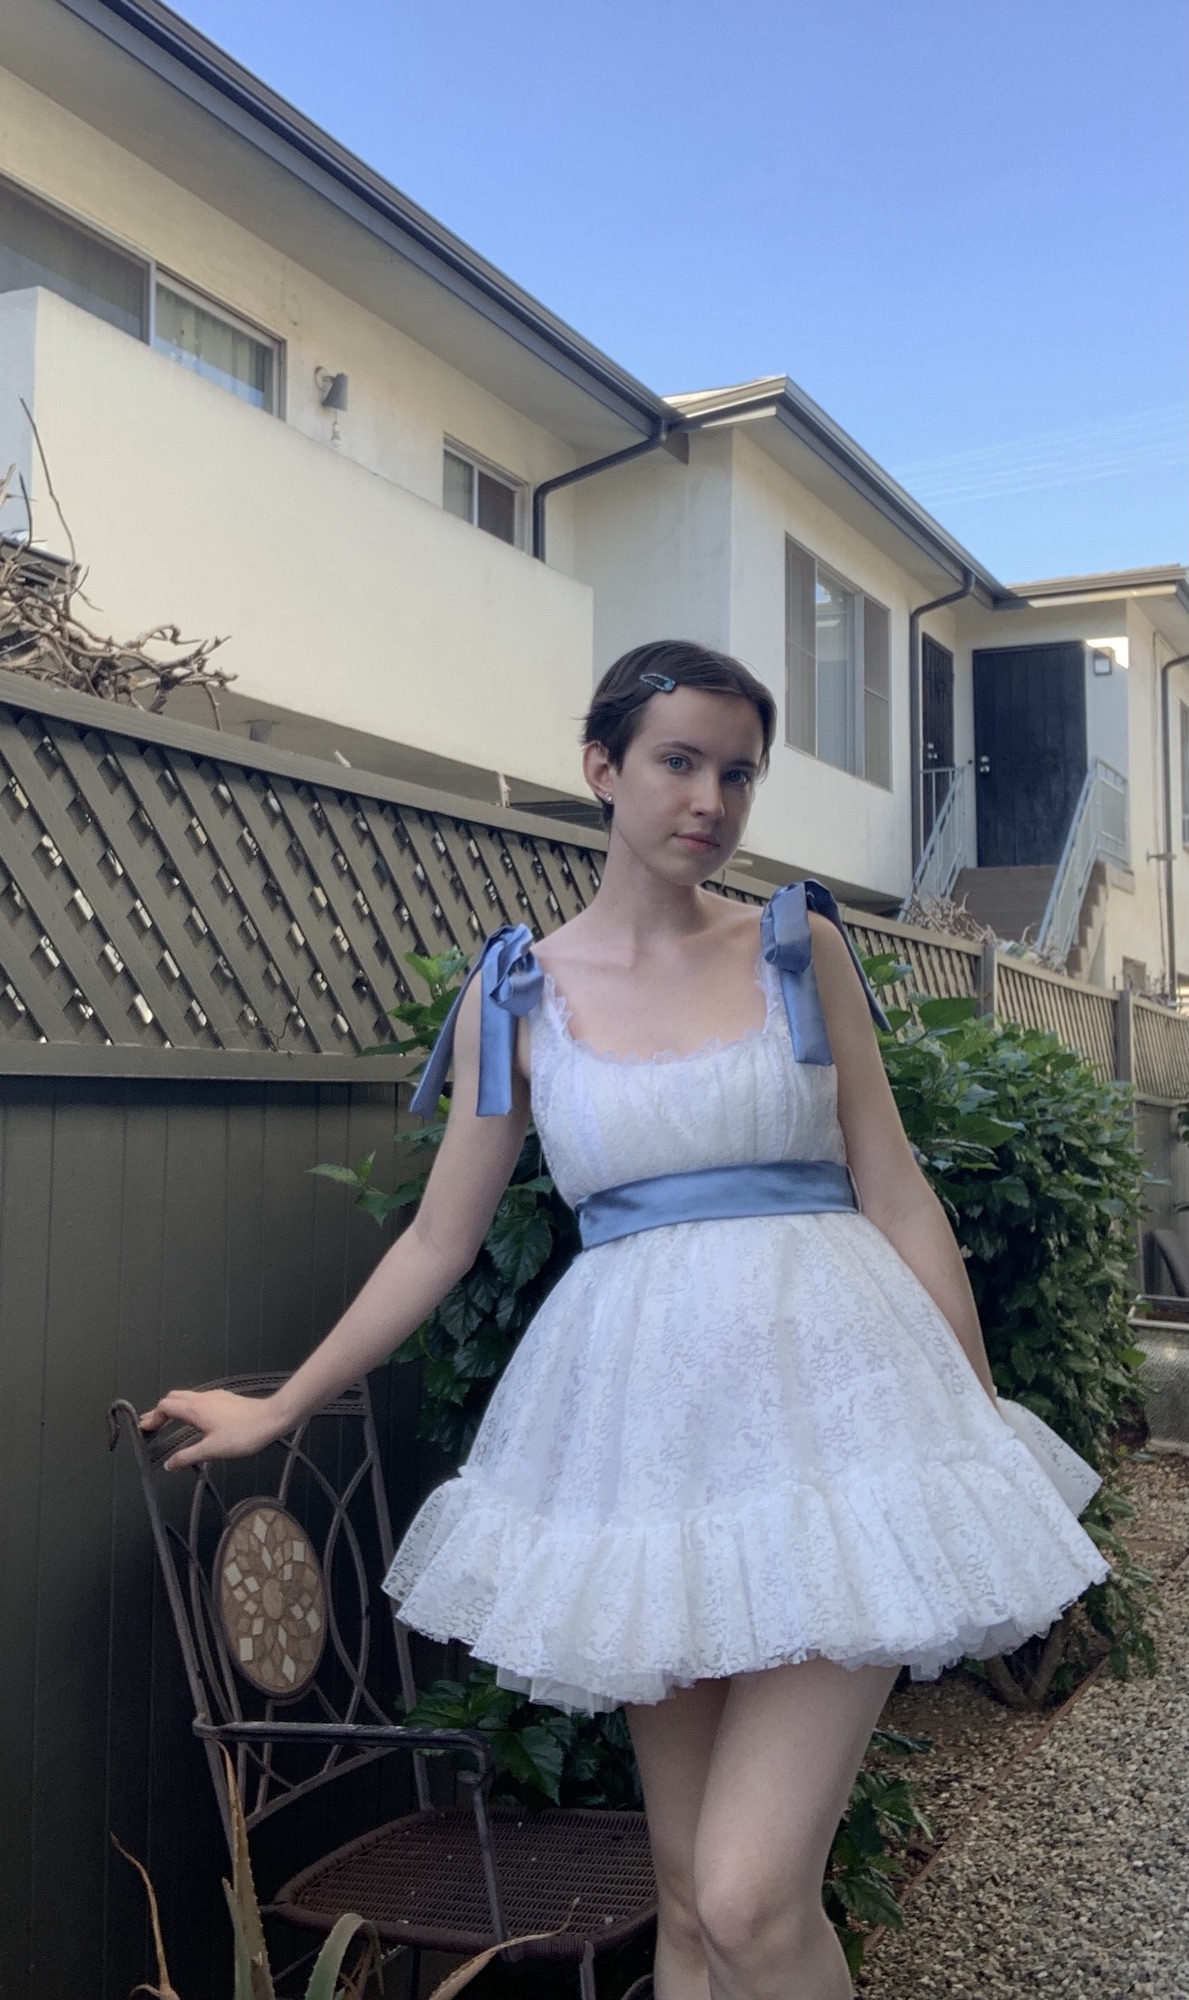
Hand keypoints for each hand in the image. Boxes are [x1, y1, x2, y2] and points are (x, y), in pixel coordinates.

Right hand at [139, 1388, 287, 1469]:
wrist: (272, 1418)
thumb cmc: (243, 1434)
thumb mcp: (211, 1450)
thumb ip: (187, 1456)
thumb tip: (169, 1464)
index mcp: (195, 1409)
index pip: (164, 1407)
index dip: (152, 1417)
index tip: (144, 1429)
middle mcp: (202, 1398)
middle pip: (173, 1398)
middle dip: (160, 1411)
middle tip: (152, 1425)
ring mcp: (215, 1396)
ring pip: (187, 1397)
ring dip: (174, 1407)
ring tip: (168, 1421)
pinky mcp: (226, 1399)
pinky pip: (200, 1399)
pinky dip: (189, 1407)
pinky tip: (196, 1419)